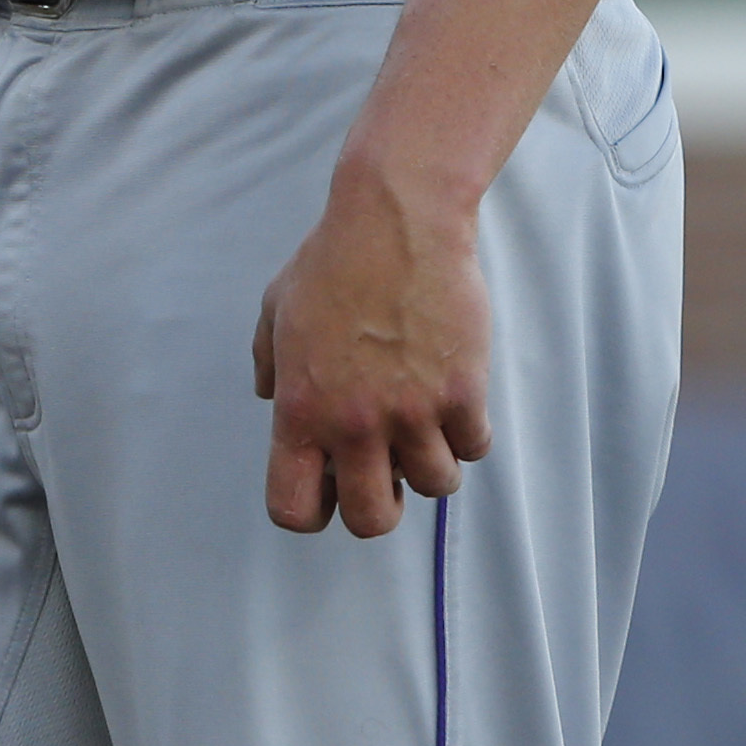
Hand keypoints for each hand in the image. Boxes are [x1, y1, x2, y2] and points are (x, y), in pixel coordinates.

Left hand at [249, 154, 490, 536]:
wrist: (395, 223)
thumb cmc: (333, 261)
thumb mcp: (276, 310)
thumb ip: (272, 365)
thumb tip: (272, 401)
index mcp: (301, 409)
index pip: (294, 507)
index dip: (311, 507)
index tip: (327, 485)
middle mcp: (354, 423)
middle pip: (371, 521)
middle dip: (378, 504)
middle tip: (382, 468)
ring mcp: (412, 413)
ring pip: (434, 488)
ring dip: (429, 463)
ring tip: (421, 422)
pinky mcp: (462, 395)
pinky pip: (473, 450)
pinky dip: (466, 433)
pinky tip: (452, 397)